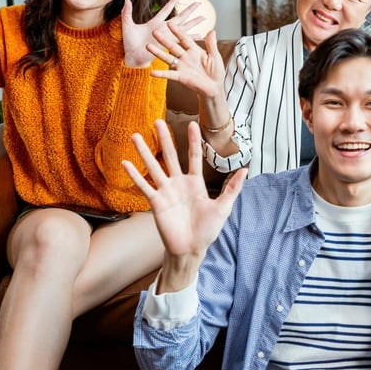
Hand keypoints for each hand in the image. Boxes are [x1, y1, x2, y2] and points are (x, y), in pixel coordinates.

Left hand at [121, 0, 202, 67]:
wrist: (132, 57)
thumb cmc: (129, 44)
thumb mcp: (127, 25)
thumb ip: (127, 12)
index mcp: (155, 23)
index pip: (166, 10)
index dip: (173, 2)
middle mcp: (164, 29)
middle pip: (180, 17)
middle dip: (189, 10)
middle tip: (198, 3)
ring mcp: (168, 37)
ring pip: (184, 27)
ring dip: (194, 23)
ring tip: (204, 18)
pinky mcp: (170, 45)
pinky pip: (183, 40)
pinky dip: (192, 38)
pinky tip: (200, 36)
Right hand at [123, 119, 244, 261]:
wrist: (191, 248)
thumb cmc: (207, 229)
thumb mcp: (223, 208)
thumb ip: (232, 188)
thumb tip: (245, 169)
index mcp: (195, 183)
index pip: (193, 156)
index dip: (193, 141)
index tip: (192, 123)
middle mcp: (178, 183)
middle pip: (170, 156)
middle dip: (164, 139)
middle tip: (157, 120)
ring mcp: (166, 191)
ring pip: (154, 167)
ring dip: (144, 152)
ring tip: (135, 136)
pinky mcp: (156, 202)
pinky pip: (144, 186)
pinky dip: (134, 175)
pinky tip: (125, 162)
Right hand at [146, 16, 225, 100]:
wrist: (215, 88)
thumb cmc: (215, 72)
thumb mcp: (215, 56)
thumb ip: (211, 45)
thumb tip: (212, 30)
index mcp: (194, 50)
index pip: (184, 39)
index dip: (178, 32)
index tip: (170, 24)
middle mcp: (185, 57)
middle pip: (173, 46)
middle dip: (164, 40)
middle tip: (154, 32)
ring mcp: (181, 67)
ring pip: (167, 58)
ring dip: (158, 53)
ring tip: (148, 46)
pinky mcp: (180, 77)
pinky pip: (169, 74)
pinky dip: (161, 74)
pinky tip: (152, 72)